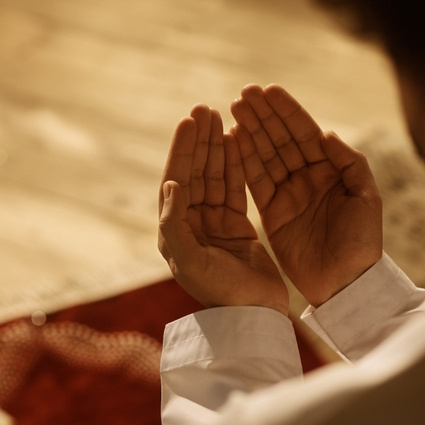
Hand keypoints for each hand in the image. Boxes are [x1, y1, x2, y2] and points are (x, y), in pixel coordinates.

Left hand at [158, 104, 287, 313]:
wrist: (254, 315)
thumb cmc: (221, 293)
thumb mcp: (192, 262)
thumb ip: (175, 225)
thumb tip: (170, 185)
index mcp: (173, 232)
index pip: (176, 181)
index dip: (182, 150)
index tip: (190, 121)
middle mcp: (189, 225)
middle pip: (193, 173)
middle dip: (198, 141)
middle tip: (204, 109)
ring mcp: (212, 225)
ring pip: (213, 177)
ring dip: (215, 148)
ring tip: (219, 116)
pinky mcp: (235, 227)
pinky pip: (233, 188)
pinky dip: (235, 164)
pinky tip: (236, 141)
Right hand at [231, 84, 381, 306]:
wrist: (346, 283)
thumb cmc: (363, 243)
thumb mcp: (367, 200)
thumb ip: (350, 164)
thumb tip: (326, 135)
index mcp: (332, 171)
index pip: (305, 133)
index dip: (287, 112)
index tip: (268, 91)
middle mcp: (308, 178)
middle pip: (281, 139)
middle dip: (263, 116)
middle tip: (243, 94)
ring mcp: (289, 195)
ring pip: (265, 156)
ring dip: (250, 132)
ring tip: (233, 110)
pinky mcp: (272, 215)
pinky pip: (255, 182)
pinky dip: (243, 162)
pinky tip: (232, 141)